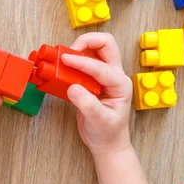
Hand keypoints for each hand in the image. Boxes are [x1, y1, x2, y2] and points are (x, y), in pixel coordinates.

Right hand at [61, 33, 132, 155]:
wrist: (107, 142)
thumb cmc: (107, 133)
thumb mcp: (100, 121)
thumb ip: (88, 104)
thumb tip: (73, 88)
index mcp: (120, 84)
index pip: (101, 67)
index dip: (82, 62)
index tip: (66, 59)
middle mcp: (114, 75)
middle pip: (106, 44)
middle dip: (87, 41)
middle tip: (69, 51)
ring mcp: (104, 76)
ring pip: (95, 49)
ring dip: (79, 48)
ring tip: (63, 58)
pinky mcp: (92, 79)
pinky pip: (85, 61)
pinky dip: (73, 59)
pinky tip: (62, 66)